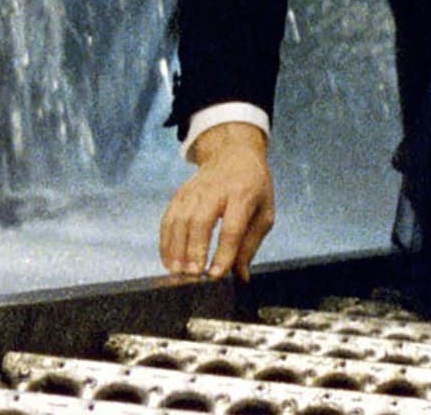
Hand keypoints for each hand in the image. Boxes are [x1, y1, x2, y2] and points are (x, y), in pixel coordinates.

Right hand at [159, 123, 274, 281]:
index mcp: (243, 194)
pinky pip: (168, 218)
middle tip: (193, 274)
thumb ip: (250, 246)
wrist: (234, 153)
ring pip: (180, 219)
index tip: (216, 275)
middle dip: (194, 249)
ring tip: (178, 272)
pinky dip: (166, 241)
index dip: (223, 252)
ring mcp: (195, 190)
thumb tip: (240, 277)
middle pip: (201, 221)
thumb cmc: (253, 187)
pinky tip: (168, 261)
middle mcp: (216, 190)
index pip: (232, 227)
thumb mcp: (264, 213)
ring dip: (176, 248)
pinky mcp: (180, 194)